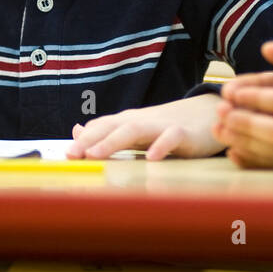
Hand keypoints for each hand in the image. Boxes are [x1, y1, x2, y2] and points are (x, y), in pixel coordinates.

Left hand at [65, 94, 224, 160]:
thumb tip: (78, 130)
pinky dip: (161, 146)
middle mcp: (141, 121)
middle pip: (112, 127)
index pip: (101, 127)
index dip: (83, 140)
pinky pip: (171, 138)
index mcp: (129, 121)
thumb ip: (108, 131)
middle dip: (90, 140)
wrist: (206, 113)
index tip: (66, 154)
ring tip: (95, 154)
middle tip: (71, 154)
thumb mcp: (136, 128)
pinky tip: (151, 158)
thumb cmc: (168, 125)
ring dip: (112, 141)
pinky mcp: (184, 134)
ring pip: (134, 130)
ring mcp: (162, 125)